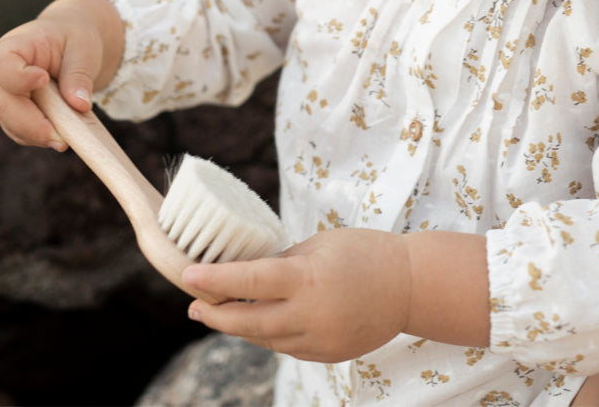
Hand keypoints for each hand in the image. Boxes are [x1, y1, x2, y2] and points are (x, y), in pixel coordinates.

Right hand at [0, 0, 124, 149]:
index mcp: (14, 46)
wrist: (71, 45)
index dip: (18, 77)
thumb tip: (80, 106)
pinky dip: (41, 137)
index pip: (0, 64)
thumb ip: (79, 74)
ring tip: (67, 140)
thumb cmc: (74, 40)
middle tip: (61, 139)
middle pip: (4, 103)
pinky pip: (22, 132)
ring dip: (38, 135)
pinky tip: (62, 137)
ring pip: (12, 124)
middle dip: (31, 124)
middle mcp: (0, 74)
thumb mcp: (83, 48)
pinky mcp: (15, 113)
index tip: (44, 80)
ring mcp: (4, 96)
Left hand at [183, 229, 411, 361]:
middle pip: (246, 321)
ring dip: (239, 327)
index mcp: (307, 279)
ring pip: (263, 338)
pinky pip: (286, 347)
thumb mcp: (321, 244)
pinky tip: (260, 322)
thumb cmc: (366, 252)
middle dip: (215, 314)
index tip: (187, 276)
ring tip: (221, 313)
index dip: (214, 279)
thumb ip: (285, 261)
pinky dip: (268, 334)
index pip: (249, 280)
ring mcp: (317, 340)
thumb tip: (250, 272)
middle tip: (194, 307)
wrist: (411, 286)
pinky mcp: (326, 354)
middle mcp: (309, 314)